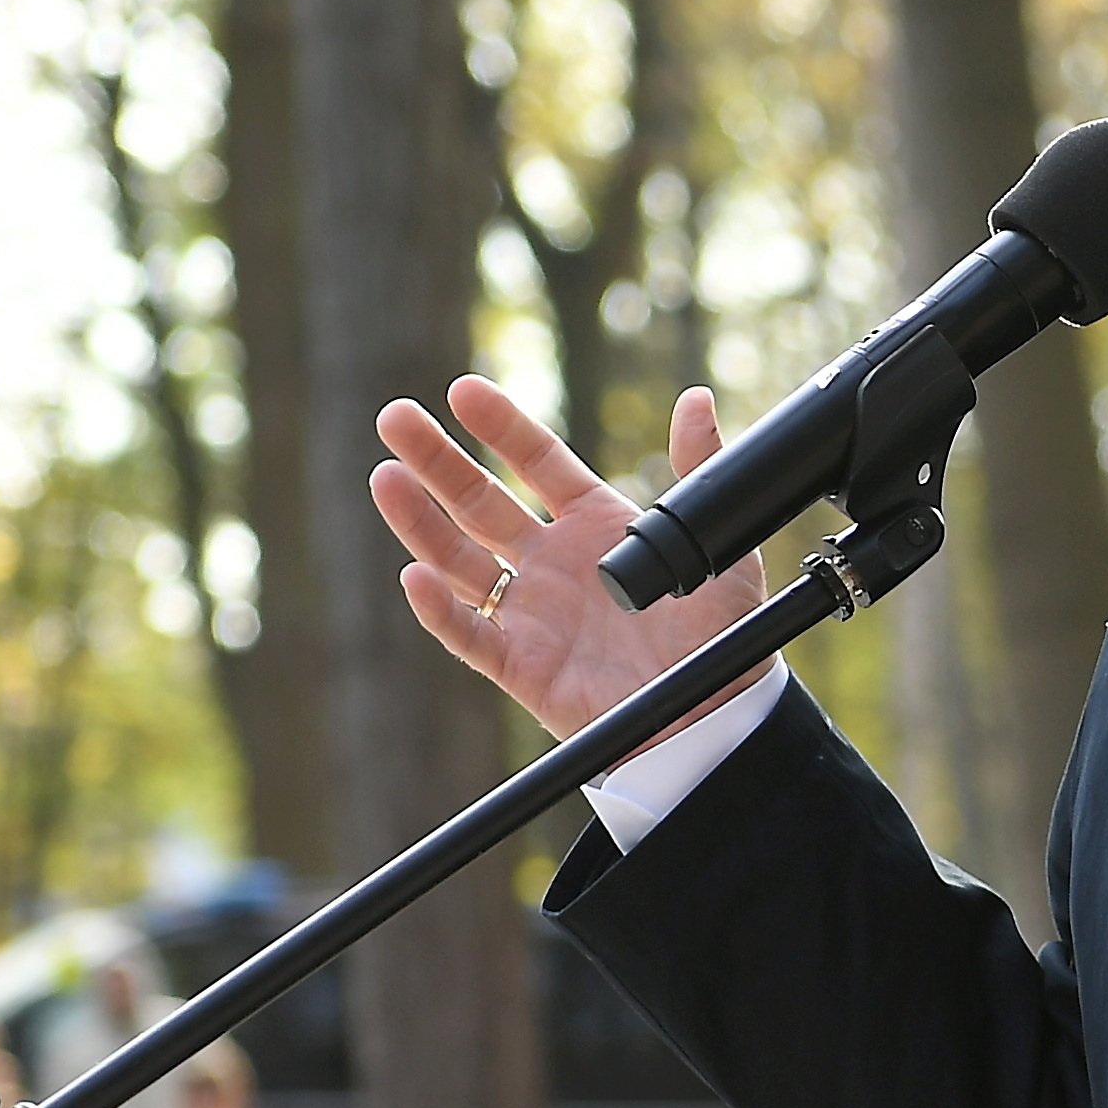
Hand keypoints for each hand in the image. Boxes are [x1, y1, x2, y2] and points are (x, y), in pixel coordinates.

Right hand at [372, 376, 766, 745]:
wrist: (717, 717)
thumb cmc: (722, 635)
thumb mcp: (716, 543)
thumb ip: (702, 470)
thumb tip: (696, 399)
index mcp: (597, 526)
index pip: (537, 462)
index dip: (501, 426)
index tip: (463, 390)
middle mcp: (554, 564)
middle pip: (480, 501)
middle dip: (436, 460)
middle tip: (395, 418)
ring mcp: (533, 614)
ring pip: (459, 560)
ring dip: (420, 521)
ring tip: (385, 477)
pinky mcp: (522, 666)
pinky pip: (469, 635)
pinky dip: (439, 610)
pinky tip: (414, 576)